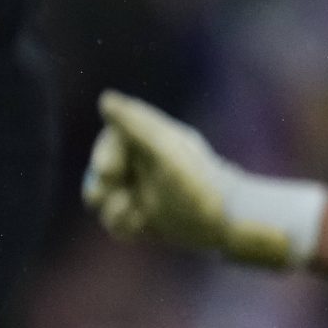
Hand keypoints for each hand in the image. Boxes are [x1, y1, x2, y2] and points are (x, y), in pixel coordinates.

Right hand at [83, 90, 321, 268]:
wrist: (227, 220)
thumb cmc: (198, 182)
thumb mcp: (165, 150)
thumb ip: (135, 124)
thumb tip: (106, 99)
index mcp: (152, 140)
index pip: (112, 139)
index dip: (104, 154)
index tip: (109, 171)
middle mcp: (145, 163)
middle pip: (100, 173)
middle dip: (101, 188)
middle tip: (107, 197)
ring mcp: (142, 191)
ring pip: (106, 200)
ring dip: (114, 211)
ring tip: (137, 215)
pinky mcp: (144, 218)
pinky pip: (117, 223)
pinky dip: (125, 227)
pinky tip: (144, 227)